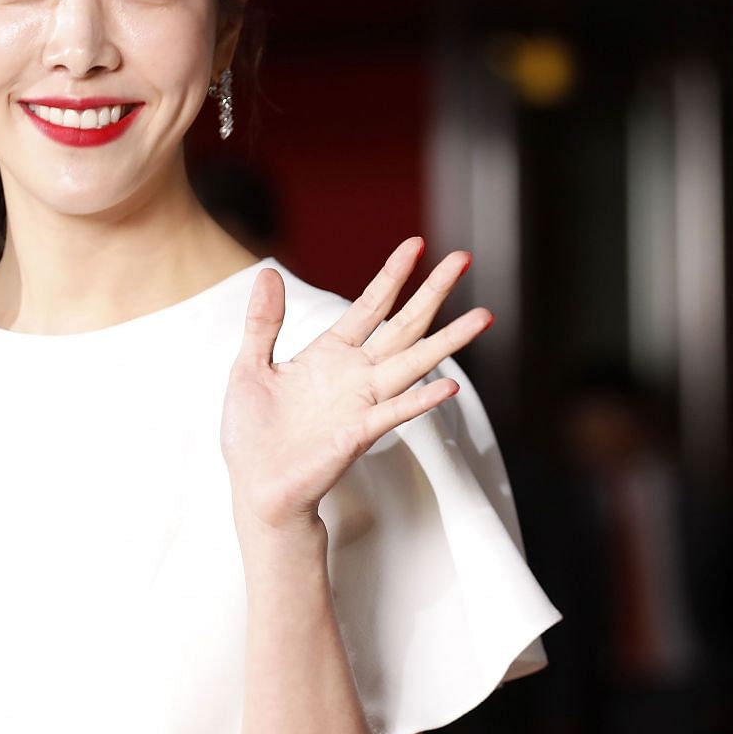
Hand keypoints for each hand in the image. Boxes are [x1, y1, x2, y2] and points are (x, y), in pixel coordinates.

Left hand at [220, 237, 492, 537]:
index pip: (369, 305)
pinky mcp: (357, 434)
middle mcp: (355, 375)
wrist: (256, 490)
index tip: (417, 243)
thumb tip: (268, 274)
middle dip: (434, 291)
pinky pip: (395, 412)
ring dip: (448, 340)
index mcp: (329, 355)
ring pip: (414, 363)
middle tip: (463, 258)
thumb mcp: (250, 367)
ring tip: (482, 316)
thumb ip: (263, 322)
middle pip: (404, 324)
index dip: (393, 274)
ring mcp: (362, 403)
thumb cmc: (253, 436)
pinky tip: (448, 385)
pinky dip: (422, 400)